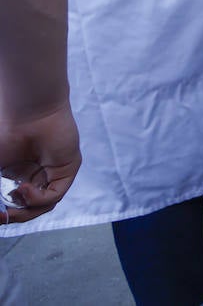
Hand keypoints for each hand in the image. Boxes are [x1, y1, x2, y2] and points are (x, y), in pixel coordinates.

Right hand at [0, 104, 79, 223]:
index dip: (5, 213)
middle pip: (30, 208)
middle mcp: (38, 175)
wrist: (27, 112)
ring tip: (9, 207)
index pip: (16, 203)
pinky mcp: (68, 169)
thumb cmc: (7, 133)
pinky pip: (55, 194)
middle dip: (14, 216)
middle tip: (0, 217)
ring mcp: (54, 173)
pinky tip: (23, 189)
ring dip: (24, 211)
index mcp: (20, 174)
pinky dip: (37, 198)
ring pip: (43, 205)